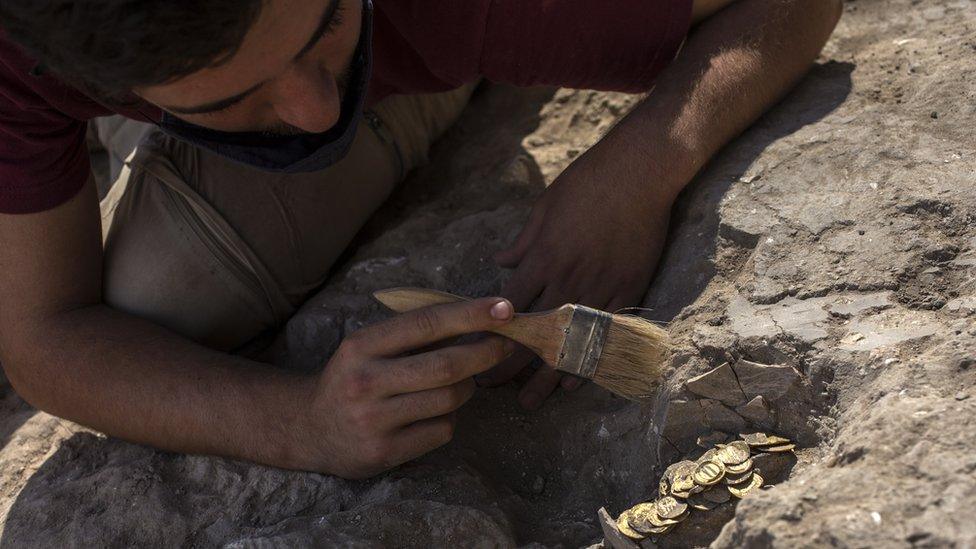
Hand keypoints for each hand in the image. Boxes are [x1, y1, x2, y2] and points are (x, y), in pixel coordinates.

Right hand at [299, 297, 515, 477]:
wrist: (310, 429)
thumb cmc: (354, 378)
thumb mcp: (369, 346)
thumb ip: (414, 333)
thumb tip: (479, 317)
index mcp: (361, 346)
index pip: (426, 324)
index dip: (470, 314)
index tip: (505, 308)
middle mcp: (364, 382)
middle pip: (445, 366)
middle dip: (485, 352)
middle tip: (507, 344)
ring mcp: (373, 420)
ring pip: (449, 400)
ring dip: (467, 388)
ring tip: (460, 383)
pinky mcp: (384, 452)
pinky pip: (441, 430)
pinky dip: (449, 419)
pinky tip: (433, 414)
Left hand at [485, 145, 674, 408]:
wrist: (640, 171)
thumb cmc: (589, 181)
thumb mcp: (546, 206)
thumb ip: (524, 241)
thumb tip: (502, 262)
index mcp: (543, 257)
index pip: (509, 307)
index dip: (490, 335)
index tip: (474, 353)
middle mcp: (568, 279)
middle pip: (532, 333)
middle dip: (509, 365)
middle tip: (492, 389)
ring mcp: (600, 288)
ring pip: (567, 343)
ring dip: (545, 375)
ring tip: (529, 401)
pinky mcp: (628, 289)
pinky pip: (604, 334)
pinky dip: (587, 360)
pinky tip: (572, 382)